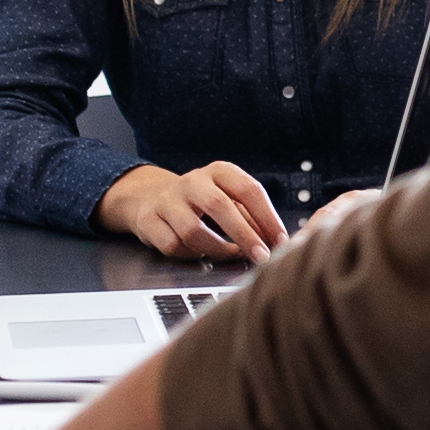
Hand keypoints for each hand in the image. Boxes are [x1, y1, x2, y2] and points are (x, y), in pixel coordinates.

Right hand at [101, 160, 283, 258]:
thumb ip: (251, 218)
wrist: (153, 198)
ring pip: (193, 231)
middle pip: (220, 206)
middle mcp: (192, 182)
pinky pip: (174, 245)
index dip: (267, 217)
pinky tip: (200, 253)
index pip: (248, 189)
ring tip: (231, 255)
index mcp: (219, 172)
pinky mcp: (149, 220)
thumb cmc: (202, 203)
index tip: (280, 240)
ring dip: (217, 250)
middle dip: (245, 235)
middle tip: (262, 257)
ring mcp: (168, 200)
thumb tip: (274, 242)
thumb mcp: (228, 200)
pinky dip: (191, 255)